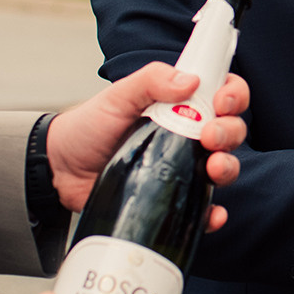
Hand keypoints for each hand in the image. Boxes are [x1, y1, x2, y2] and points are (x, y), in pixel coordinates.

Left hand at [46, 65, 249, 232]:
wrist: (60, 169)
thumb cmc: (88, 128)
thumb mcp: (117, 97)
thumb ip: (150, 80)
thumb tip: (190, 81)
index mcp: (181, 105)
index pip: (223, 93)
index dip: (233, 95)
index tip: (222, 101)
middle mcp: (189, 134)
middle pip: (231, 130)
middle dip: (230, 132)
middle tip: (209, 136)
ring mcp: (183, 167)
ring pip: (225, 167)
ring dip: (228, 167)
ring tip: (213, 168)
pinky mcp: (173, 197)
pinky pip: (203, 208)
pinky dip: (214, 212)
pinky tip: (213, 213)